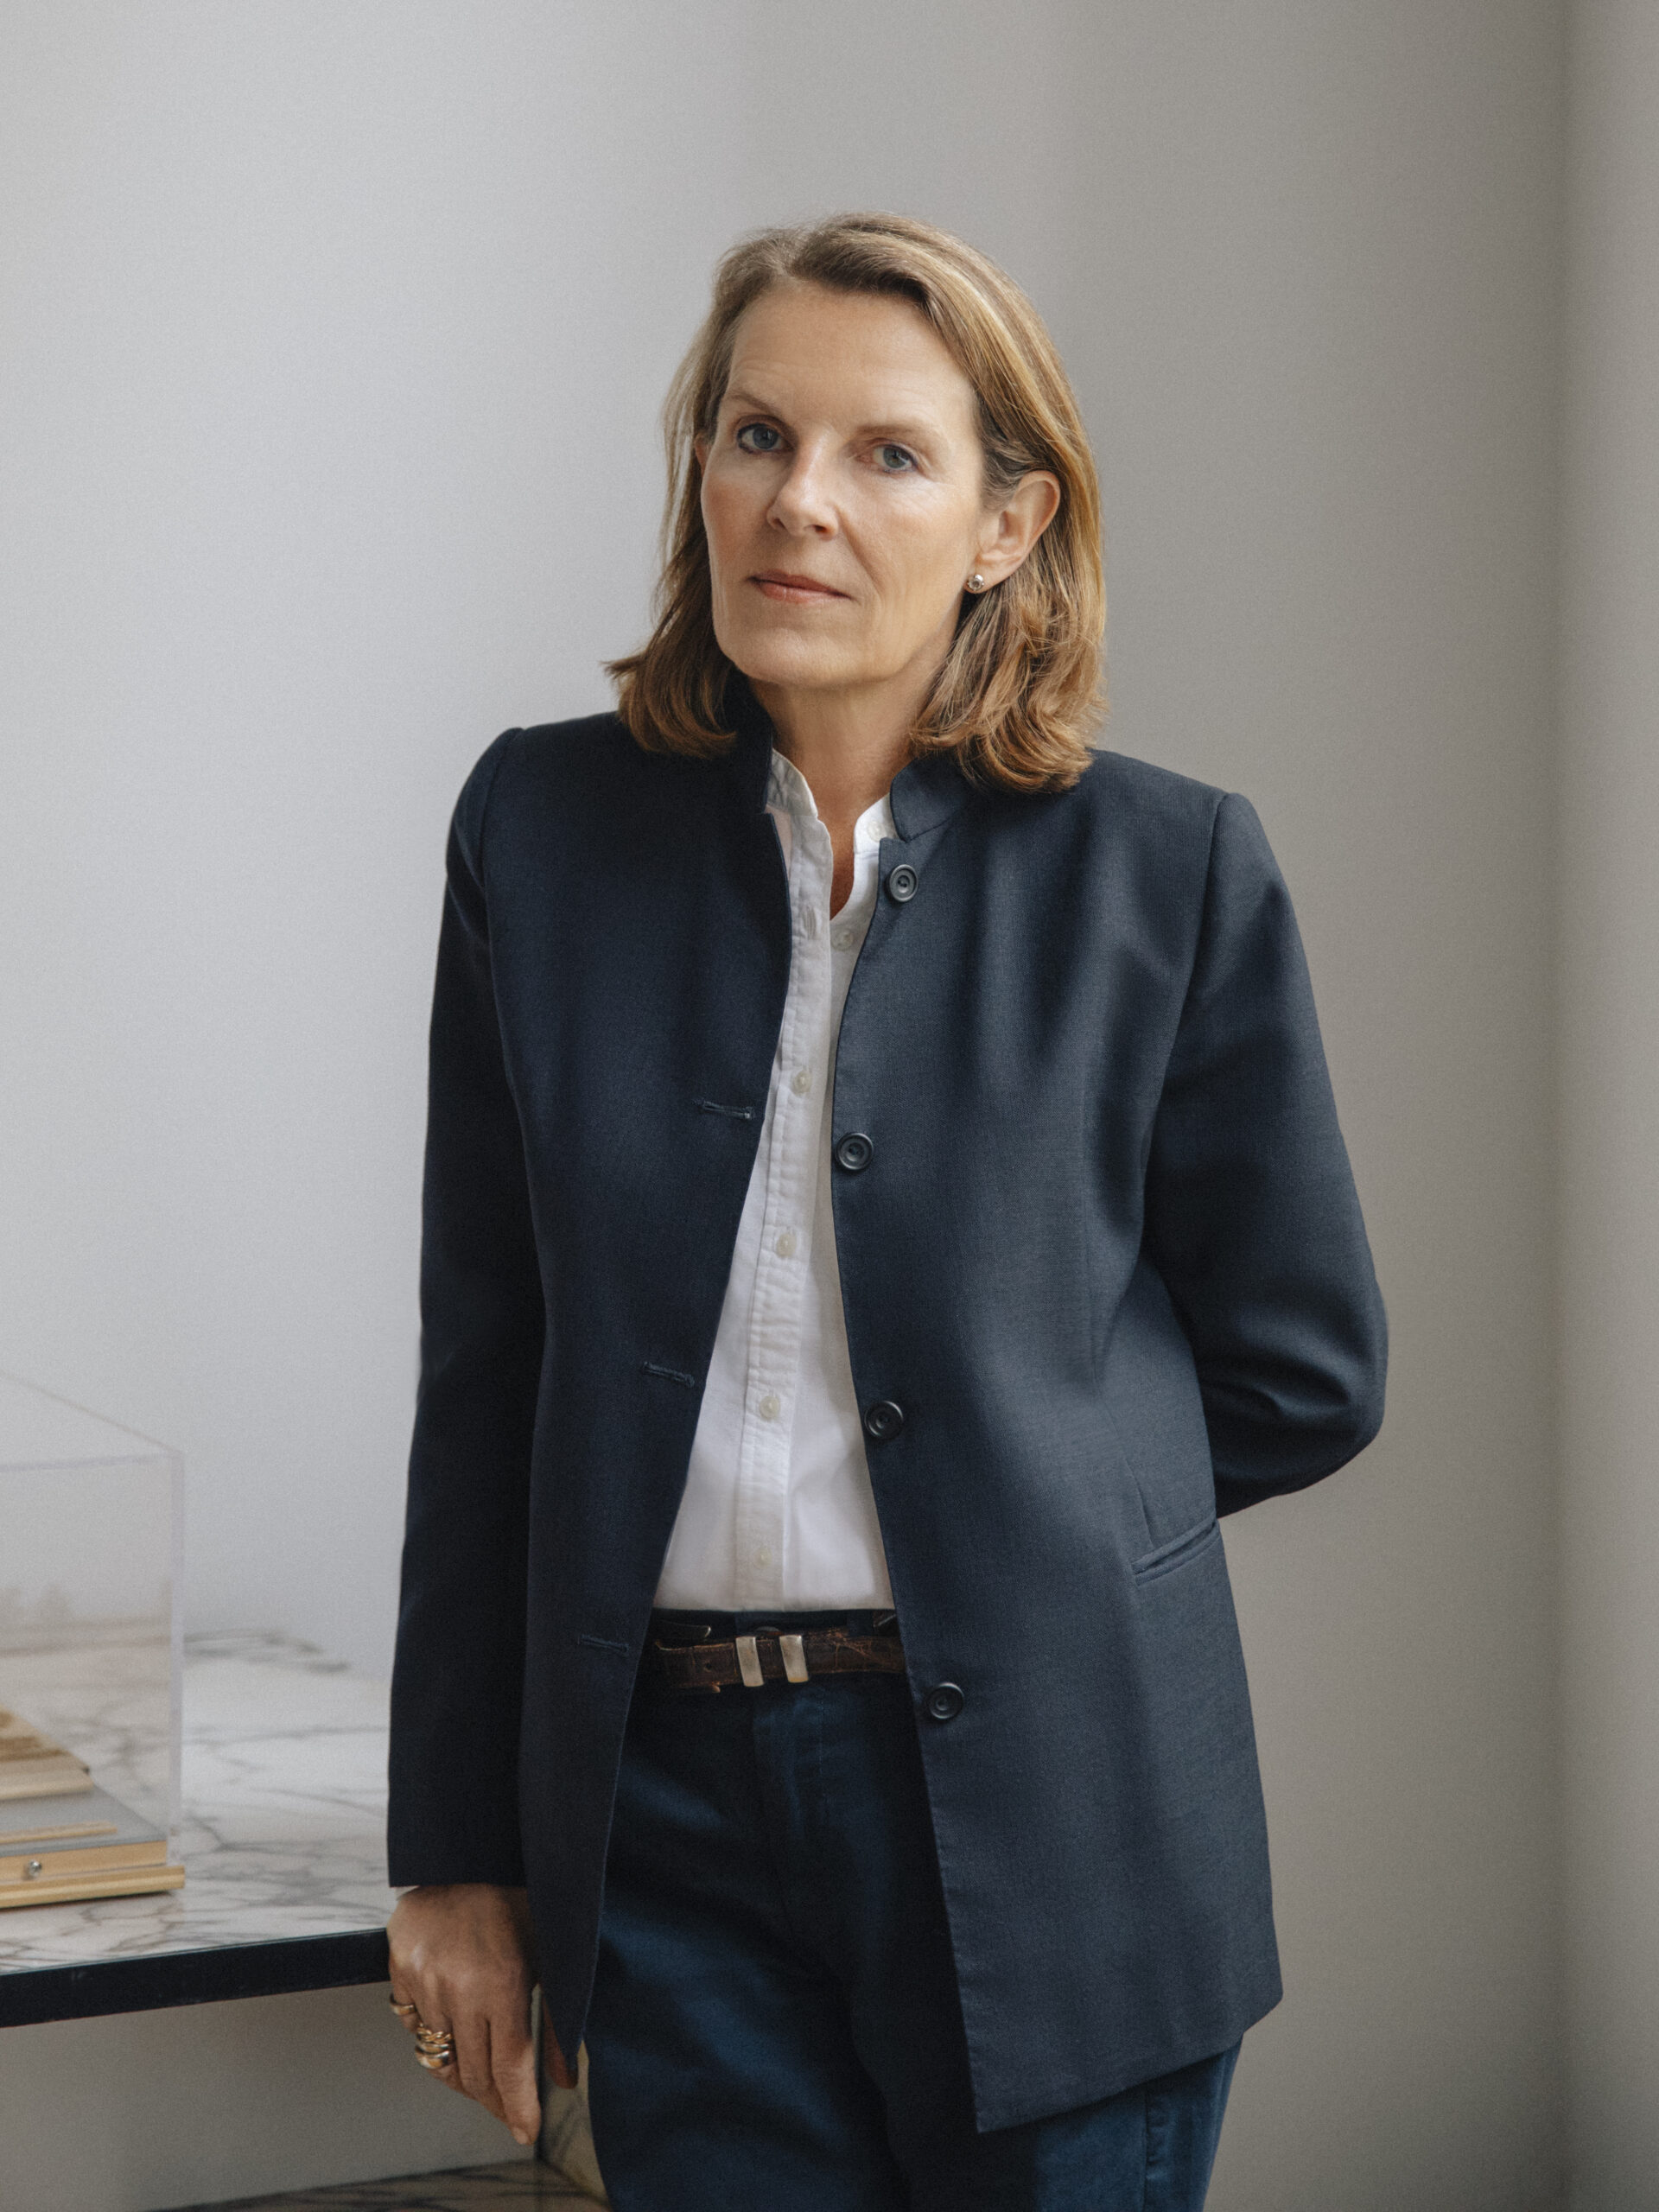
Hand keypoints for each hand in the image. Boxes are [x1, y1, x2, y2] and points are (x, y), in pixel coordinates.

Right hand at [387, 1883, 573, 2142]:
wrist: (465, 1853)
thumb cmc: (517, 1902)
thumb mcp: (549, 1956)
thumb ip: (557, 2021)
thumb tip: (567, 2079)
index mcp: (503, 1982)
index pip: (509, 2067)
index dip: (518, 2107)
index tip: (526, 2131)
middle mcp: (459, 1987)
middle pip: (472, 2073)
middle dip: (494, 2099)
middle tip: (509, 2108)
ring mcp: (424, 1980)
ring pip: (440, 2056)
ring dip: (464, 2073)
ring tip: (484, 2074)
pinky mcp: (398, 1971)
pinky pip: (414, 2027)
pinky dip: (436, 2039)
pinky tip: (455, 2030)